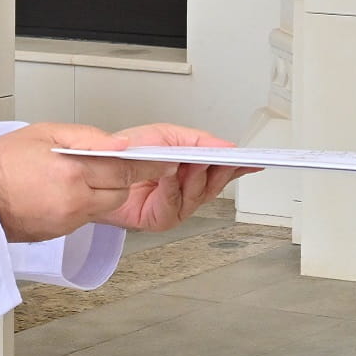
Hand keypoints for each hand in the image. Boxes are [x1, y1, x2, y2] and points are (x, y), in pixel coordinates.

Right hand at [0, 123, 177, 242]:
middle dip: (126, 178)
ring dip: (107, 191)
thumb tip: (119, 143)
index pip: (126, 171)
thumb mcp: (46, 133)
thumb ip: (88, 138)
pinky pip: (87, 216)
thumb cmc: (1, 163)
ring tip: (90, 174)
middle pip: (120, 192)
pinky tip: (73, 190)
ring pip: (105, 206)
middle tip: (124, 163)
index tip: (165, 161)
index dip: (149, 166)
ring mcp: (68, 221)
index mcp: (73, 174)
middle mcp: (74, 202)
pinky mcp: (60, 233)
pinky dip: (88, 203)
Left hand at [97, 124, 260, 232]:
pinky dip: (173, 188)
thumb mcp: (166, 136)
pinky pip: (175, 204)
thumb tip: (226, 145)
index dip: (241, 166)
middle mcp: (188, 189)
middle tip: (222, 158)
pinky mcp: (162, 219)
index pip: (225, 169)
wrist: (100, 169)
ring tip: (192, 162)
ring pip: (199, 194)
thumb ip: (198, 140)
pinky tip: (170, 176)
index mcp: (193, 168)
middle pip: (216, 183)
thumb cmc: (129, 152)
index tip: (255, 161)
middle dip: (219, 170)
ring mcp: (177, 206)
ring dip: (195, 177)